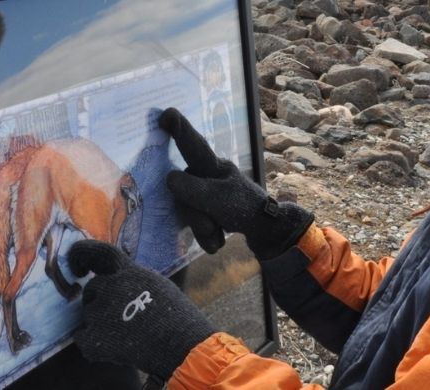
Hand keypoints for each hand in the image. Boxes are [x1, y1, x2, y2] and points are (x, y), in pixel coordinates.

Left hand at [70, 240, 214, 379]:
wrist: (183, 348)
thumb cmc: (178, 319)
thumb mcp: (157, 286)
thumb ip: (132, 280)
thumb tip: (115, 280)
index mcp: (127, 272)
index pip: (96, 253)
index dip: (81, 256)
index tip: (77, 269)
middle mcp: (109, 287)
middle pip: (92, 290)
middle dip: (99, 301)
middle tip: (118, 318)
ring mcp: (99, 314)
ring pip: (89, 316)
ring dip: (101, 324)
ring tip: (127, 337)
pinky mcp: (94, 340)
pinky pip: (83, 339)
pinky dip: (94, 345)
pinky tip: (116, 350)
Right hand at [159, 108, 314, 259]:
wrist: (263, 228)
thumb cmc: (245, 205)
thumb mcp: (221, 198)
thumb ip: (194, 189)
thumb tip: (169, 178)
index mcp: (211, 165)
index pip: (192, 144)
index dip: (178, 128)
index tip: (166, 113)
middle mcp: (202, 175)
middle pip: (182, 192)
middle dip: (196, 214)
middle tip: (214, 225)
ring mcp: (199, 193)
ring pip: (186, 211)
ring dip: (203, 229)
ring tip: (219, 232)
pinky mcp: (200, 210)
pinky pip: (192, 226)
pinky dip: (206, 236)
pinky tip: (217, 240)